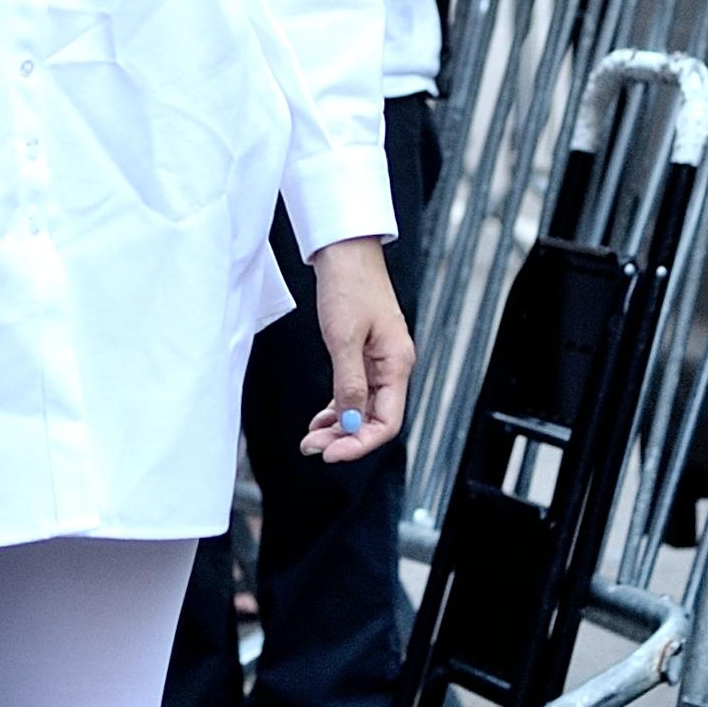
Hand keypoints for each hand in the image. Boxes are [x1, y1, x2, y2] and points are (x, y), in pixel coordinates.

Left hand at [300, 235, 413, 464]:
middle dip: (344, 439)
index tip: (330, 454)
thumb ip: (348, 384)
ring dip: (338, 427)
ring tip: (311, 438)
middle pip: (373, 419)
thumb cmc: (349, 286)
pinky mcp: (365, 354)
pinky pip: (355, 392)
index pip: (386, 422)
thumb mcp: (344, 338)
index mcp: (397, 364)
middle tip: (311, 447)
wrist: (346, 251)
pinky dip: (338, 409)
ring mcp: (380, 361)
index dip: (359, 444)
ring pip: (362, 409)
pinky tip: (320, 419)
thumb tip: (348, 423)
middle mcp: (393, 366)